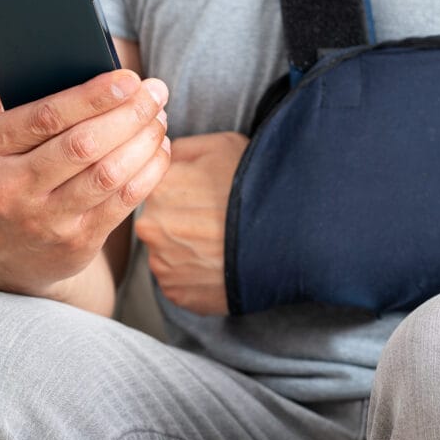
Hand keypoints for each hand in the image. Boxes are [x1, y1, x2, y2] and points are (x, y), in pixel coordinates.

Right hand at [0, 46, 170, 300]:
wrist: (3, 255)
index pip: (45, 117)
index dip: (92, 96)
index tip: (128, 77)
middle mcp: (9, 188)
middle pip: (83, 145)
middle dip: (128, 114)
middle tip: (155, 92)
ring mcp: (44, 219)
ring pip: (108, 174)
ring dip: (143, 141)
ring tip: (159, 117)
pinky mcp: (77, 242)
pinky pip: (122, 202)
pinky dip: (149, 171)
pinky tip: (158, 149)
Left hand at [134, 131, 247, 315]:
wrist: (288, 237)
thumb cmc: (256, 185)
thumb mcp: (221, 145)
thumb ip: (182, 149)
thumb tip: (163, 156)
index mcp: (157, 187)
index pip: (154, 186)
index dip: (180, 189)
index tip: (202, 193)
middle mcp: (151, 227)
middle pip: (159, 221)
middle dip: (180, 219)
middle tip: (214, 217)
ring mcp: (163, 264)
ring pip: (166, 252)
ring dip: (185, 249)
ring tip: (220, 242)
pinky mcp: (177, 294)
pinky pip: (178, 282)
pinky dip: (194, 275)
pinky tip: (219, 263)